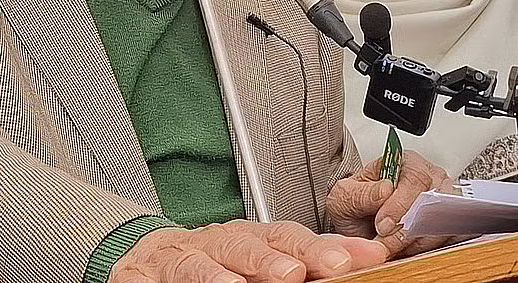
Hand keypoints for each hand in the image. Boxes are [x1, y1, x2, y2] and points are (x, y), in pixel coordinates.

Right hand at [109, 219, 387, 282]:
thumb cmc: (210, 266)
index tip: (370, 256)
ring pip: (234, 251)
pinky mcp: (168, 267)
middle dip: (306, 251)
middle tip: (335, 264)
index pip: (301, 238)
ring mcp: (200, 251)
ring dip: (262, 263)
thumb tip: (358, 264)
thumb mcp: (256, 265)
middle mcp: (233, 240)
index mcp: (258, 239)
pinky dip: (210, 279)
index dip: (333, 245)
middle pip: (273, 240)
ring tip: (289, 276)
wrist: (147, 260)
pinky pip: (190, 272)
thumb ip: (301, 265)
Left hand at [325, 150, 456, 257]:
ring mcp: (441, 199)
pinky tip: (405, 249)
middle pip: (433, 200)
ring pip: (442, 221)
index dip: (400, 204)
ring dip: (415, 240)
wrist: (356, 226)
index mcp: (402, 162)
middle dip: (407, 227)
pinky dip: (425, 247)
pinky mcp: (447, 222)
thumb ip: (363, 193)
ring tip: (391, 246)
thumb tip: (386, 189)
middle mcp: (427, 176)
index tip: (382, 225)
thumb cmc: (354, 205)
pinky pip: (447, 236)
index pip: (415, 177)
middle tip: (385, 240)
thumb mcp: (345, 197)